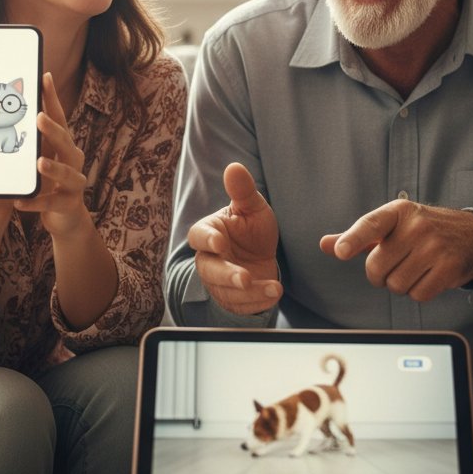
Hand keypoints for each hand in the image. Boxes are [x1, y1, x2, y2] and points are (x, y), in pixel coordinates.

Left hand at [14, 72, 87, 236]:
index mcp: (65, 145)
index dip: (53, 99)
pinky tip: (19, 201)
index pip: (59, 118)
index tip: (44, 78)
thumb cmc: (50, 181)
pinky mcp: (68, 204)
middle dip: (53, 131)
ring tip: (39, 162)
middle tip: (39, 118)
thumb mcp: (43, 155)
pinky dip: (36, 202)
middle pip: (66, 142)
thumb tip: (12, 106)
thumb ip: (34, 137)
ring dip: (53, 167)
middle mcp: (74, 160)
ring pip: (68, 173)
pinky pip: (51, 203)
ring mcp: (75, 183)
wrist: (66, 216)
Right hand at [187, 162, 281, 314]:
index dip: (207, 240)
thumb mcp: (252, 208)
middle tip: (243, 278)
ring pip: (226, 292)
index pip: (199, 236)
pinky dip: (258, 303)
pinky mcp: (232, 300)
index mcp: (209, 233)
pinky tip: (274, 294)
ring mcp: (219, 283)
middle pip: (209, 270)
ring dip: (249, 293)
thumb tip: (234, 167)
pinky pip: (240, 306)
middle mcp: (209, 259)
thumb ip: (242, 191)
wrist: (261, 258)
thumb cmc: (251, 229)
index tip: (220, 243)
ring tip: (274, 288)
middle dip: (226, 276)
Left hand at [320, 200, 472, 301]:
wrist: (472, 236)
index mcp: (398, 211)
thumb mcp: (391, 226)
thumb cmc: (422, 231)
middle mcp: (417, 226)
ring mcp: (435, 246)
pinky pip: (418, 295)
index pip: (370, 224)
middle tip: (395, 265)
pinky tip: (428, 276)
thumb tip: (324, 244)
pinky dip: (419, 292)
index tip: (341, 251)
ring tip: (414, 268)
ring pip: (396, 285)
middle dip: (380, 275)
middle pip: (377, 268)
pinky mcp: (450, 267)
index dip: (353, 239)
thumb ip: (358, 237)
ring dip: (400, 285)